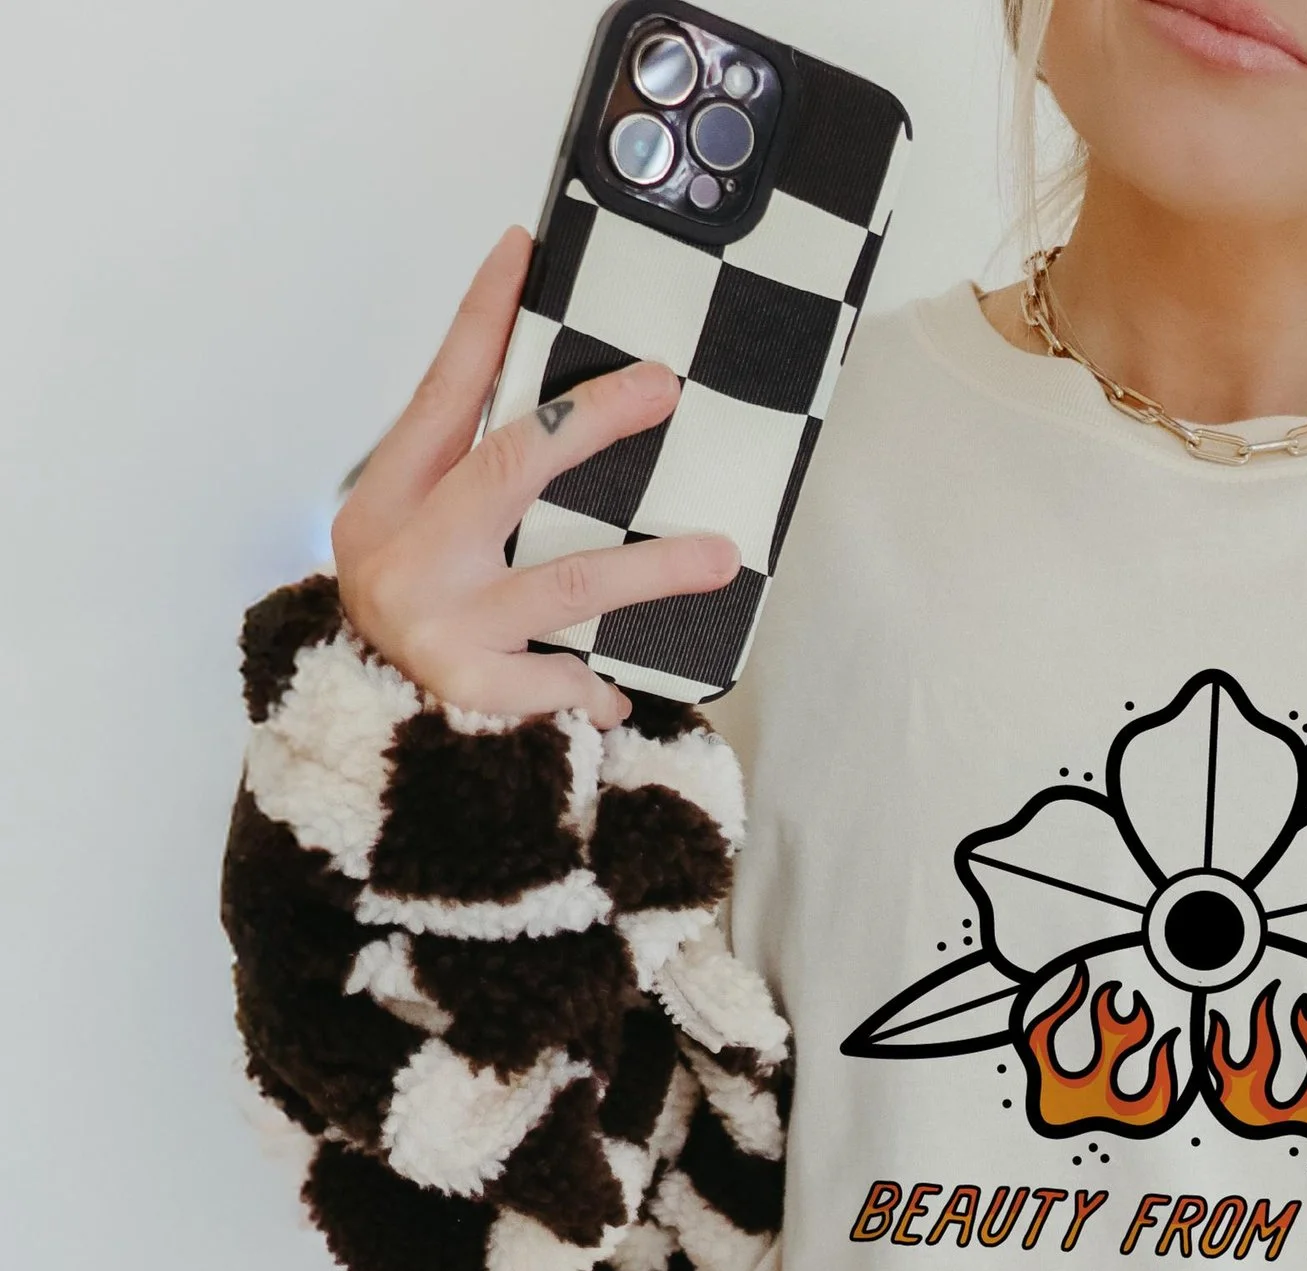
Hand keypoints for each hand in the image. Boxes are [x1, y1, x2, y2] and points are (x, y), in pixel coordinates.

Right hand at [331, 228, 742, 729]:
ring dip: (654, 567)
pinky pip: (567, 678)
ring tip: (721, 554)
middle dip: (595, 421)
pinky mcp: (473, 695)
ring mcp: (440, 625)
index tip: (523, 250)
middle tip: (664, 388)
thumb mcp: (412, 552)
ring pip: (570, 580)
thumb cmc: (403, 634)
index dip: (483, 320)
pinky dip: (598, 687)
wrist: (355, 753)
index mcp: (385, 503)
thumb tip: (571, 436)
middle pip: (510, 465)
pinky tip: (615, 697)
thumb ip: (470, 499)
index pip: (441, 393)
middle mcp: (405, 554)